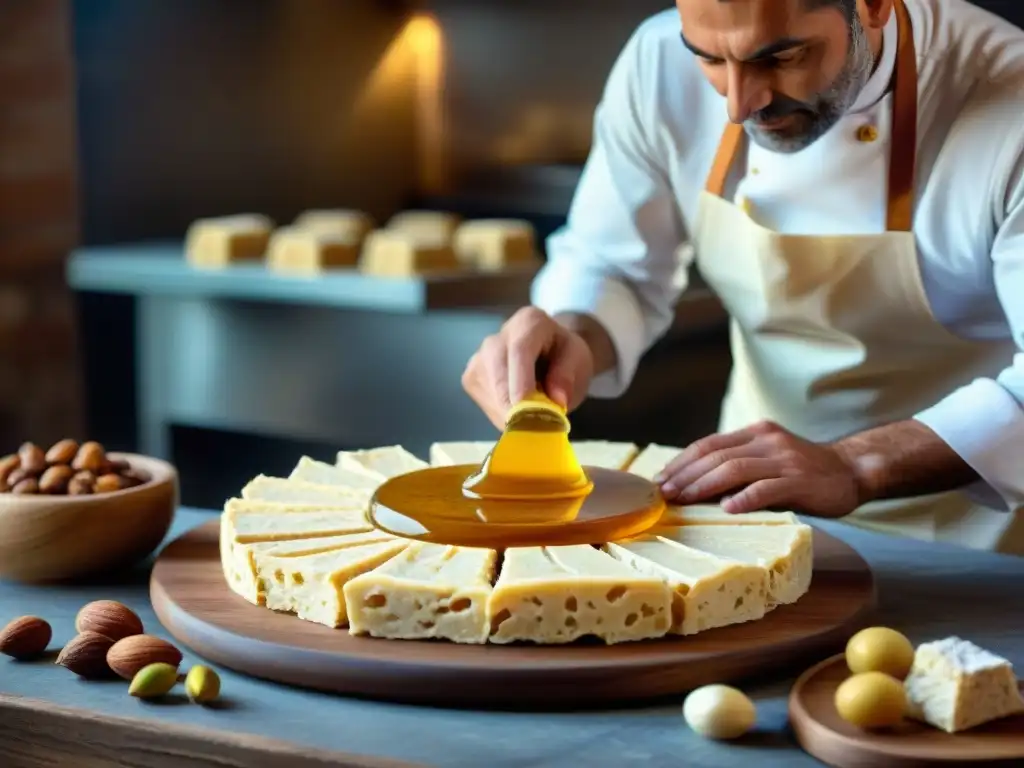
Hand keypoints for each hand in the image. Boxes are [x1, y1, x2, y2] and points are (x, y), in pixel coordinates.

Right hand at [462, 307, 594, 429]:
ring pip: (489, 391)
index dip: (521, 382)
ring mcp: (479, 357)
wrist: (548, 353)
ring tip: (532, 418)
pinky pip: (485, 402)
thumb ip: (568, 375)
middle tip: (532, 429)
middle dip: (512, 404)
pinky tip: (518, 412)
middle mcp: (497, 336)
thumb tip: (556, 399)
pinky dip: (502, 415)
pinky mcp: (471, 377)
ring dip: (509, 412)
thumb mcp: (578, 360)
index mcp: (528, 322)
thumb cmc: (563, 355)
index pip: (520, 350)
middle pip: (497, 371)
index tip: (526, 410)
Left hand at [654, 420, 868, 517]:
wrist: (851, 471)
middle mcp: (767, 441)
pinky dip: (744, 498)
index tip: (660, 479)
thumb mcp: (768, 458)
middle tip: (664, 493)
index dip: (682, 461)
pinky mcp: (800, 481)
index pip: (709, 444)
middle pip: (716, 455)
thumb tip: (694, 484)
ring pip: (735, 469)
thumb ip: (738, 464)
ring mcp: (784, 460)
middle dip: (686, 475)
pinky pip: (767, 488)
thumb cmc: (803, 471)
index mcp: (755, 433)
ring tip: (684, 499)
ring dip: (704, 485)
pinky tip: (727, 509)